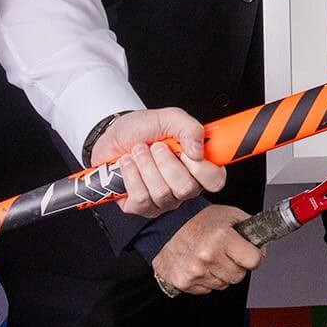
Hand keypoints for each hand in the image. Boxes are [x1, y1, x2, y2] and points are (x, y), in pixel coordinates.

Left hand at [90, 107, 225, 217]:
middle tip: (156, 147)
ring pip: (162, 193)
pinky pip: (141, 198)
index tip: (189, 153)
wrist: (111, 136)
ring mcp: (163, 200)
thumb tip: (197, 151)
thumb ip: (190, 128)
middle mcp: (183, 186)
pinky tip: (128, 164)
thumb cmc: (141, 129)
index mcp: (197, 166)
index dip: (204, 169)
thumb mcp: (167, 118)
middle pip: (187, 188)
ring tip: (138, 151)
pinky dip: (131, 175)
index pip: (216, 180)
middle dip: (166, 162)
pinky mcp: (141, 207)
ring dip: (146, 165)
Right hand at [152, 205, 264, 294]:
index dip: (254, 257)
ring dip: (220, 274)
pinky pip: (206, 290)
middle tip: (225, 253)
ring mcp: (196, 271)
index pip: (254, 260)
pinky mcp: (184, 282)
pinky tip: (199, 264)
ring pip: (223, 284)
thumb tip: (263, 246)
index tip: (250, 254)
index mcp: (223, 238)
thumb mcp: (230, 215)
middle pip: (239, 275)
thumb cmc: (198, 220)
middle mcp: (209, 256)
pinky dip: (205, 280)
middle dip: (236, 265)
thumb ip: (251, 228)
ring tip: (210, 257)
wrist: (166, 226)